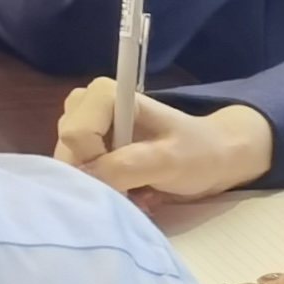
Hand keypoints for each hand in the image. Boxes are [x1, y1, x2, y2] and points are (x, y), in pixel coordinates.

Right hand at [54, 87, 271, 204]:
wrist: (215, 157)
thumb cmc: (197, 153)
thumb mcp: (167, 161)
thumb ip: (124, 167)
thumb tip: (85, 180)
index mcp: (104, 94)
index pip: (76, 134)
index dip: (96, 160)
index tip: (129, 173)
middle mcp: (86, 102)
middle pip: (68, 148)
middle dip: (96, 175)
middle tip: (131, 187)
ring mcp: (85, 123)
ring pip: (70, 161)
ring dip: (99, 183)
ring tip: (133, 189)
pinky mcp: (88, 142)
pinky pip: (78, 168)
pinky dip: (100, 184)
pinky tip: (126, 188)